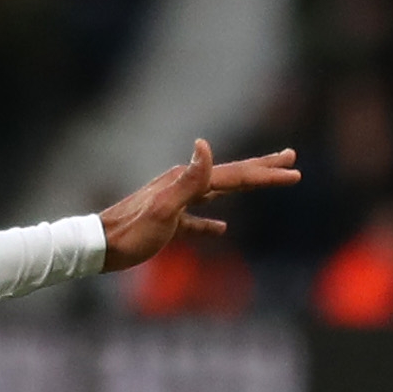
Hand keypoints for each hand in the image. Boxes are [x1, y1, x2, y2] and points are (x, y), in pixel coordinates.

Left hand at [96, 139, 301, 271]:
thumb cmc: (131, 232)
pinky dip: (211, 222)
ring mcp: (175, 203)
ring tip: (262, 181)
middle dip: (262, 168)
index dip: (266, 174)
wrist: (97, 247)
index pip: (235, 175)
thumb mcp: (164, 208)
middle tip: (291, 158)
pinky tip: (222, 229)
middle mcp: (182, 185)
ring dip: (242, 186)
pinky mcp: (166, 223)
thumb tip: (204, 144)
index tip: (295, 169)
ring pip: (216, 192)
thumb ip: (188, 180)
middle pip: (230, 175)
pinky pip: (196, 220)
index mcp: (186, 182)